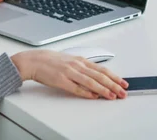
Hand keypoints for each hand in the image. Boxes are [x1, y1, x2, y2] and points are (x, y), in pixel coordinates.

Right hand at [11, 50, 128, 99]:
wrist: (33, 60)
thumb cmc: (49, 60)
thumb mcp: (69, 60)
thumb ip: (82, 67)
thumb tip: (95, 76)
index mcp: (79, 60)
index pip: (101, 69)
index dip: (114, 76)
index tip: (123, 82)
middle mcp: (76, 65)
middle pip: (99, 76)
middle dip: (113, 85)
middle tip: (123, 92)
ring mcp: (69, 72)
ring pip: (90, 81)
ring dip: (103, 90)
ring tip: (112, 96)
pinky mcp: (61, 80)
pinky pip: (76, 88)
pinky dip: (86, 92)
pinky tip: (93, 96)